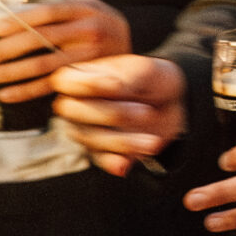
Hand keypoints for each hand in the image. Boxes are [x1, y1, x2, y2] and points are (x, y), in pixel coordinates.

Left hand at [0, 0, 130, 102]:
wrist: (133, 45)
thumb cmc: (100, 22)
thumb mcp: (85, 5)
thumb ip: (54, 9)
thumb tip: (11, 17)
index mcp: (85, 8)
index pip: (47, 13)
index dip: (19, 21)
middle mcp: (89, 31)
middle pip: (41, 40)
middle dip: (5, 50)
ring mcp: (90, 57)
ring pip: (43, 66)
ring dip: (10, 73)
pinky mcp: (88, 78)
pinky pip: (52, 86)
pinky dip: (26, 91)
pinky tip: (7, 94)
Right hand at [52, 54, 186, 176]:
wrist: (171, 101)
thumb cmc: (151, 79)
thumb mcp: (144, 70)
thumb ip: (126, 77)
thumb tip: (111, 88)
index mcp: (81, 77)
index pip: (65, 81)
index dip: (87, 84)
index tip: (117, 85)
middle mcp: (76, 104)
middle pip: (74, 111)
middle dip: (112, 114)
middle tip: (146, 112)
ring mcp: (86, 129)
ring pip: (91, 138)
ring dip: (123, 141)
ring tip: (152, 141)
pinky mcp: (101, 150)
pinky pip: (100, 159)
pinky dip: (112, 162)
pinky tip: (124, 165)